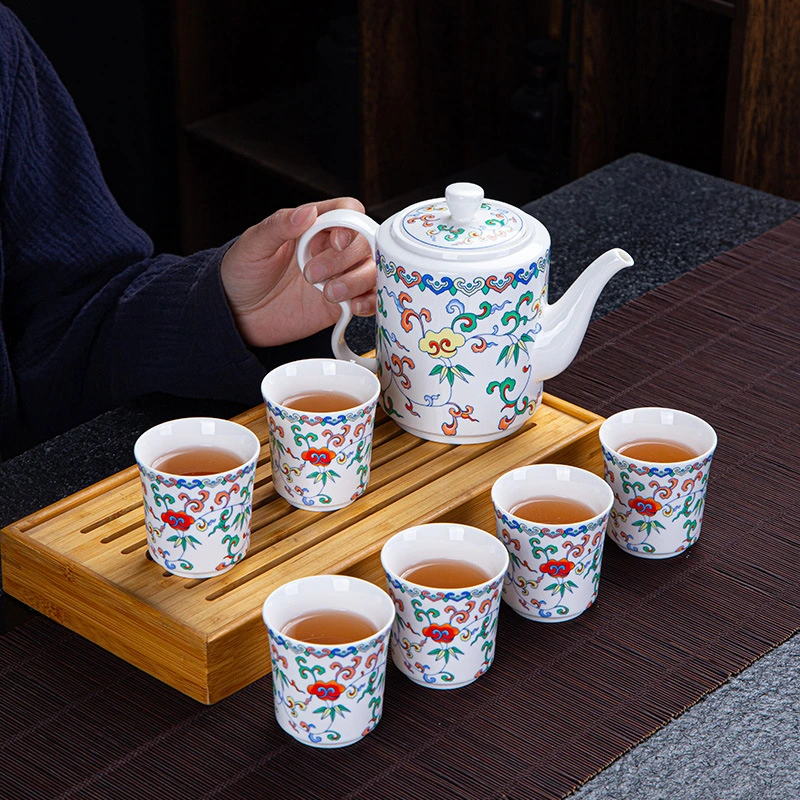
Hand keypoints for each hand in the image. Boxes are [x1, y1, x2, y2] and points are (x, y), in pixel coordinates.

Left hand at [220, 198, 374, 347]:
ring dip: (358, 281)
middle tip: (313, 274)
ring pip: (371, 270)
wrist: (237, 315)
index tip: (334, 242)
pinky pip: (369, 299)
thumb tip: (307, 212)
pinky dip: (370, 302)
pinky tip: (354, 306)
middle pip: (365, 242)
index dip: (350, 225)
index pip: (348, 212)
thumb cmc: (242, 274)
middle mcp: (330, 250)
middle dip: (345, 259)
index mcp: (312, 227)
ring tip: (329, 294)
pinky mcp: (341, 304)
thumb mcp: (253, 245)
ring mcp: (338, 277)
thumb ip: (280, 225)